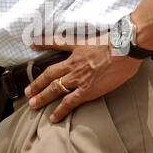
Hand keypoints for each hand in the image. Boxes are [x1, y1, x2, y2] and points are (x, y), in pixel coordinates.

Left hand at [26, 39, 140, 122]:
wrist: (125, 47)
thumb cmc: (118, 41)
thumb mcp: (99, 36)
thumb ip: (92, 41)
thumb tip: (95, 42)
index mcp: (76, 47)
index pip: (55, 43)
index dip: (42, 42)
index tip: (32, 43)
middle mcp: (73, 63)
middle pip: (50, 74)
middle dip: (37, 83)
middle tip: (27, 91)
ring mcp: (78, 77)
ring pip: (55, 88)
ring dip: (42, 97)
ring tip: (33, 104)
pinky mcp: (87, 90)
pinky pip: (70, 102)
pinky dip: (60, 110)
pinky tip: (53, 117)